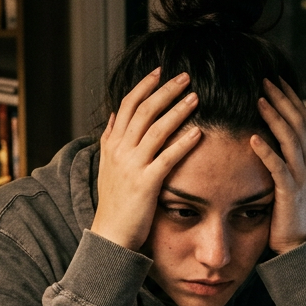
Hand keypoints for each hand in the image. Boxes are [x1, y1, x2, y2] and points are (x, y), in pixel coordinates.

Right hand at [92, 69, 201, 250]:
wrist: (111, 234)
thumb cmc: (114, 201)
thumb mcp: (107, 165)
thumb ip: (110, 138)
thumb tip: (115, 114)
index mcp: (112, 144)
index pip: (128, 105)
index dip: (145, 86)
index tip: (160, 72)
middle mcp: (120, 151)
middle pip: (144, 111)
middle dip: (166, 91)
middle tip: (185, 77)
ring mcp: (132, 166)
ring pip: (156, 129)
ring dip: (178, 110)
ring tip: (196, 97)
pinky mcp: (146, 183)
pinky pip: (167, 157)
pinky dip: (183, 142)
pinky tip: (198, 132)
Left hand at [251, 79, 305, 254]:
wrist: (296, 243)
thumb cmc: (284, 210)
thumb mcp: (284, 176)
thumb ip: (277, 156)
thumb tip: (259, 135)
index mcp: (305, 155)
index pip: (300, 117)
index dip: (289, 96)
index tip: (274, 77)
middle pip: (297, 121)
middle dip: (281, 98)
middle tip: (265, 79)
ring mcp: (300, 176)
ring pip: (290, 139)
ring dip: (274, 117)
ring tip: (259, 100)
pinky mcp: (288, 192)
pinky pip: (278, 167)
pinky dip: (266, 151)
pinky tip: (253, 138)